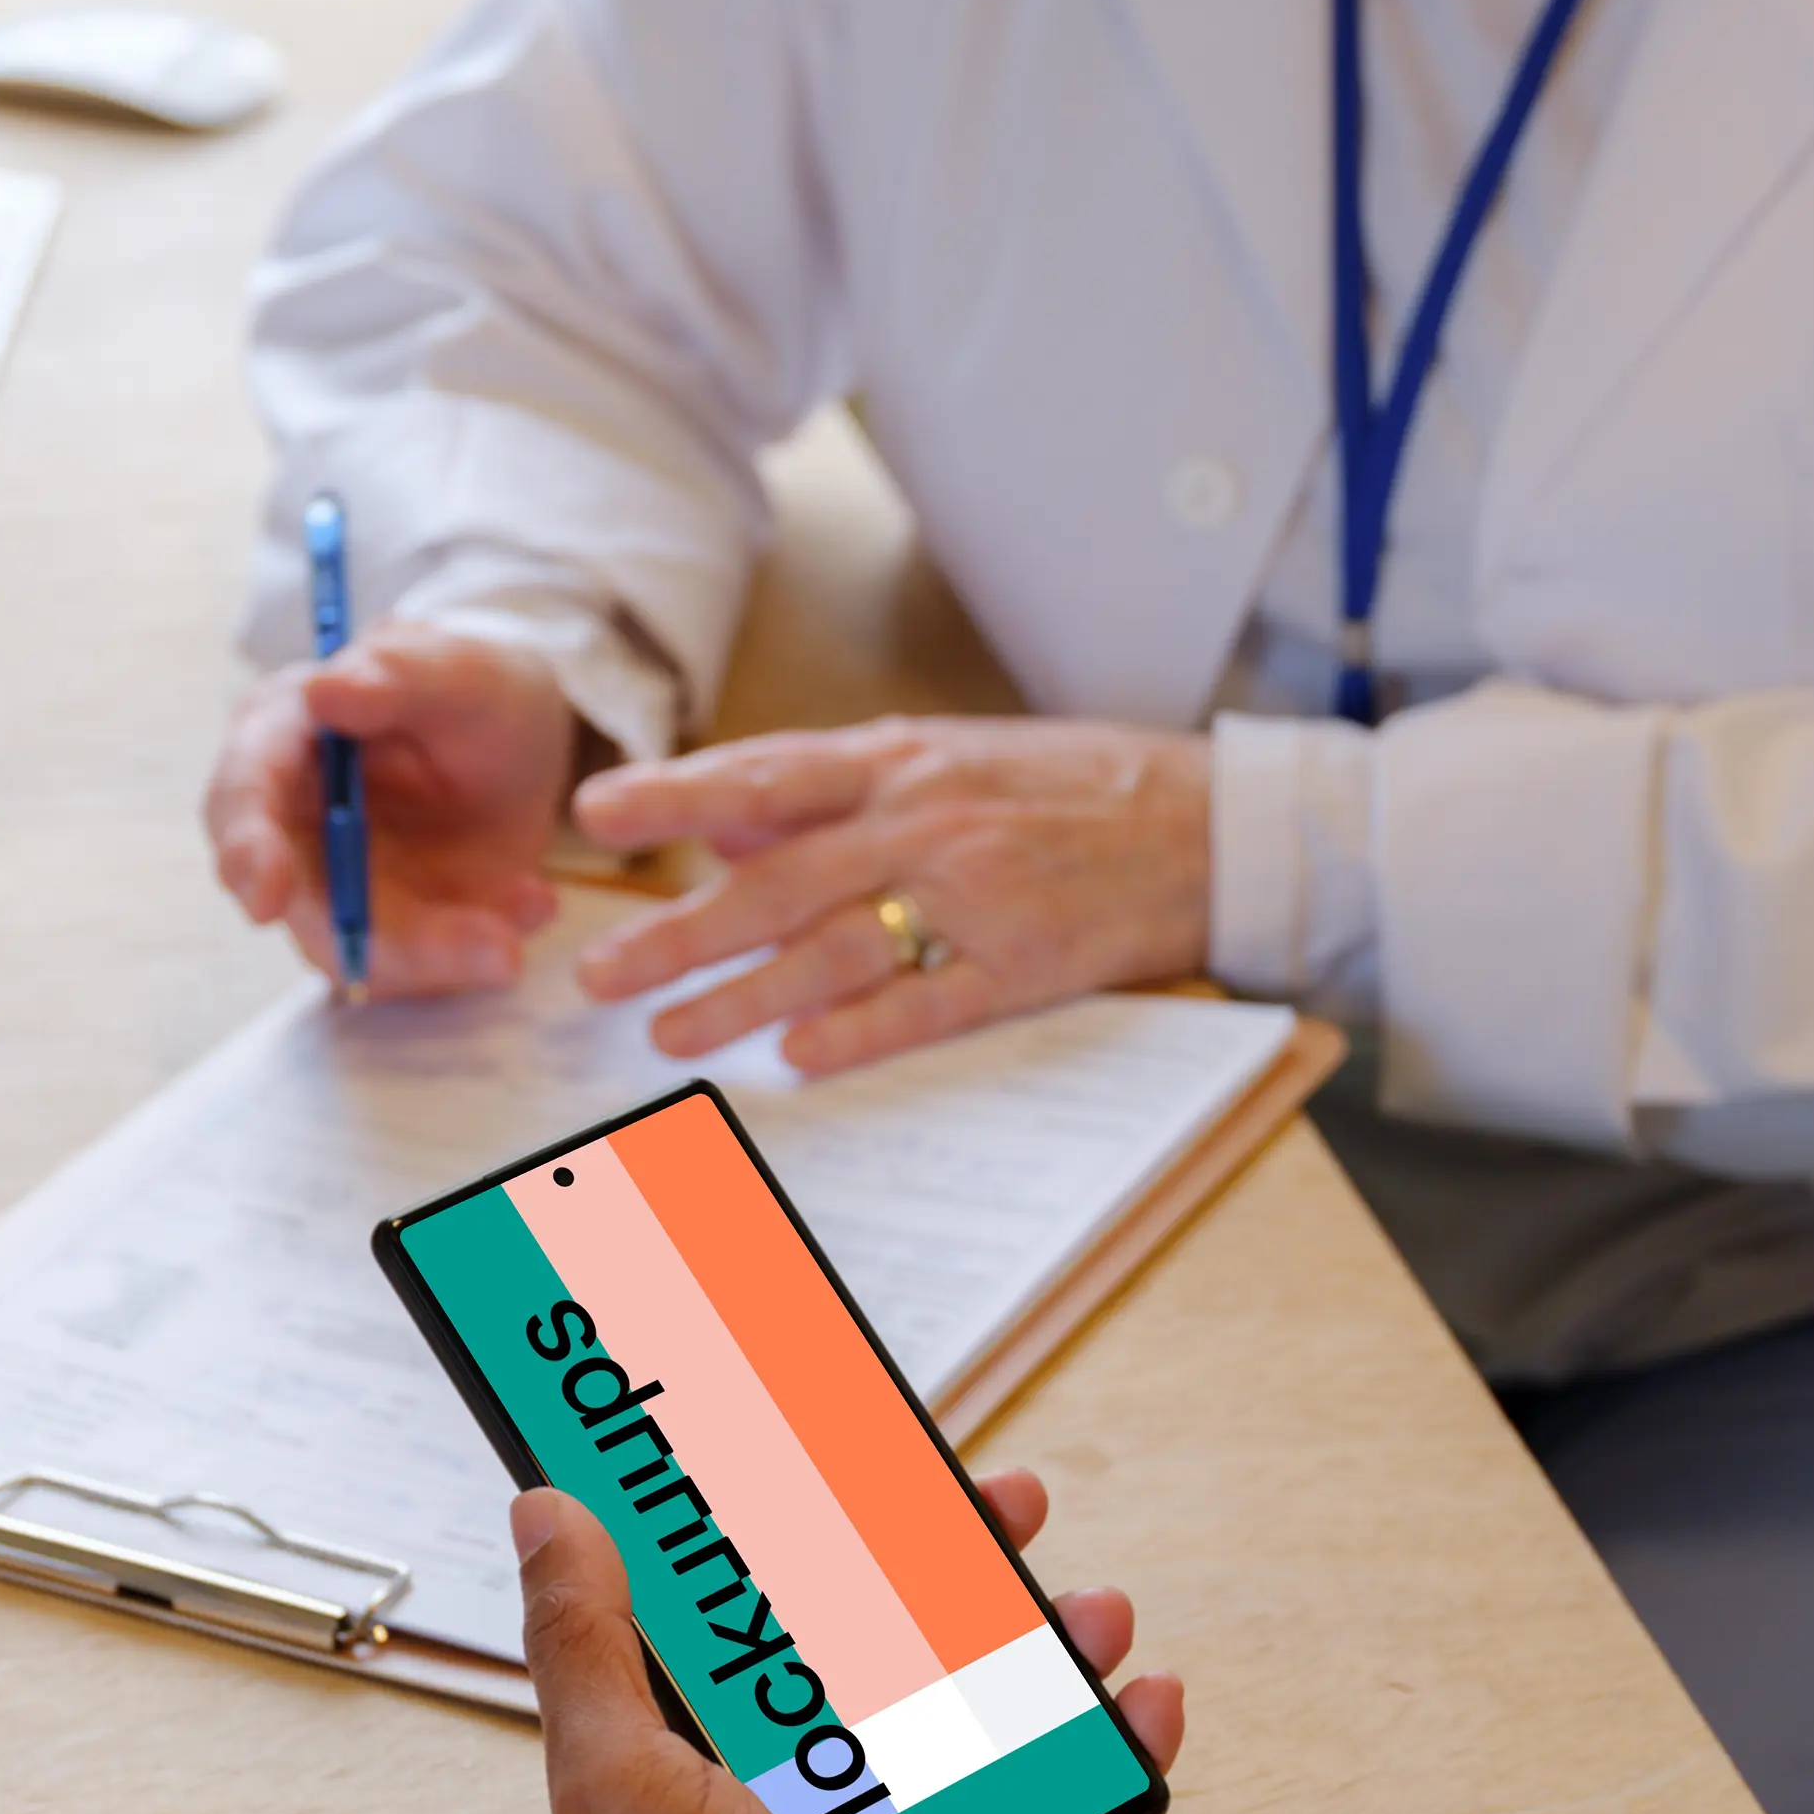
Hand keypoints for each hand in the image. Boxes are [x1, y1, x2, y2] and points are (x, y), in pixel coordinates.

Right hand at [204, 626, 575, 997]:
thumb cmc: (473, 694)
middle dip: (366, 934)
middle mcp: (288, 821)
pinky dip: (473, 948)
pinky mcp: (382, 928)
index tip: (268, 897)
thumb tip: (323, 691)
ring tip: (525, 910)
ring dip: (439, 952)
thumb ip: (400, 674)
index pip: (243, 796)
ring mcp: (333, 884)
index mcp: (279, 737)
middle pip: (292, 899)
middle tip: (470, 944)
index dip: (248, 848)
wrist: (521, 749)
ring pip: (356, 947)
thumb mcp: (463, 673)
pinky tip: (531, 901)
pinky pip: (413, 964)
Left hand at [513, 1471, 1184, 1813]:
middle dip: (941, 1569)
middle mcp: (771, 1805)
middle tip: (1002, 1502)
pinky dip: (1094, 1772)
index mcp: (683, 1761)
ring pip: (966, 1728)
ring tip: (1095, 1610)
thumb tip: (544, 1510)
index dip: (783, 1520)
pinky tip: (1143, 1713)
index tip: (834, 1442)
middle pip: (868, 1651)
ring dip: (1037, 1660)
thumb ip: (588, 1650)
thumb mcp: (623, 1788)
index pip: (734, 1606)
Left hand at [567, 717, 1211, 1073]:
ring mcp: (977, 895)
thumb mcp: (949, 755)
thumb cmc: (1074, 786)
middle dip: (681, 928)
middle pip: (780, 879)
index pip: (768, 774)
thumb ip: (836, 787)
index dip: (680, 793)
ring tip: (669, 1031)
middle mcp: (929, 823)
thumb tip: (724, 816)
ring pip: (838, 947)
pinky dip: (862, 1031)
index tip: (601, 813)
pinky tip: (799, 1058)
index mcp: (904, 762)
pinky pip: (929, 1002)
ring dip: (746, 993)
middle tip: (602, 972)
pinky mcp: (1026, 964)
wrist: (1211, 823)